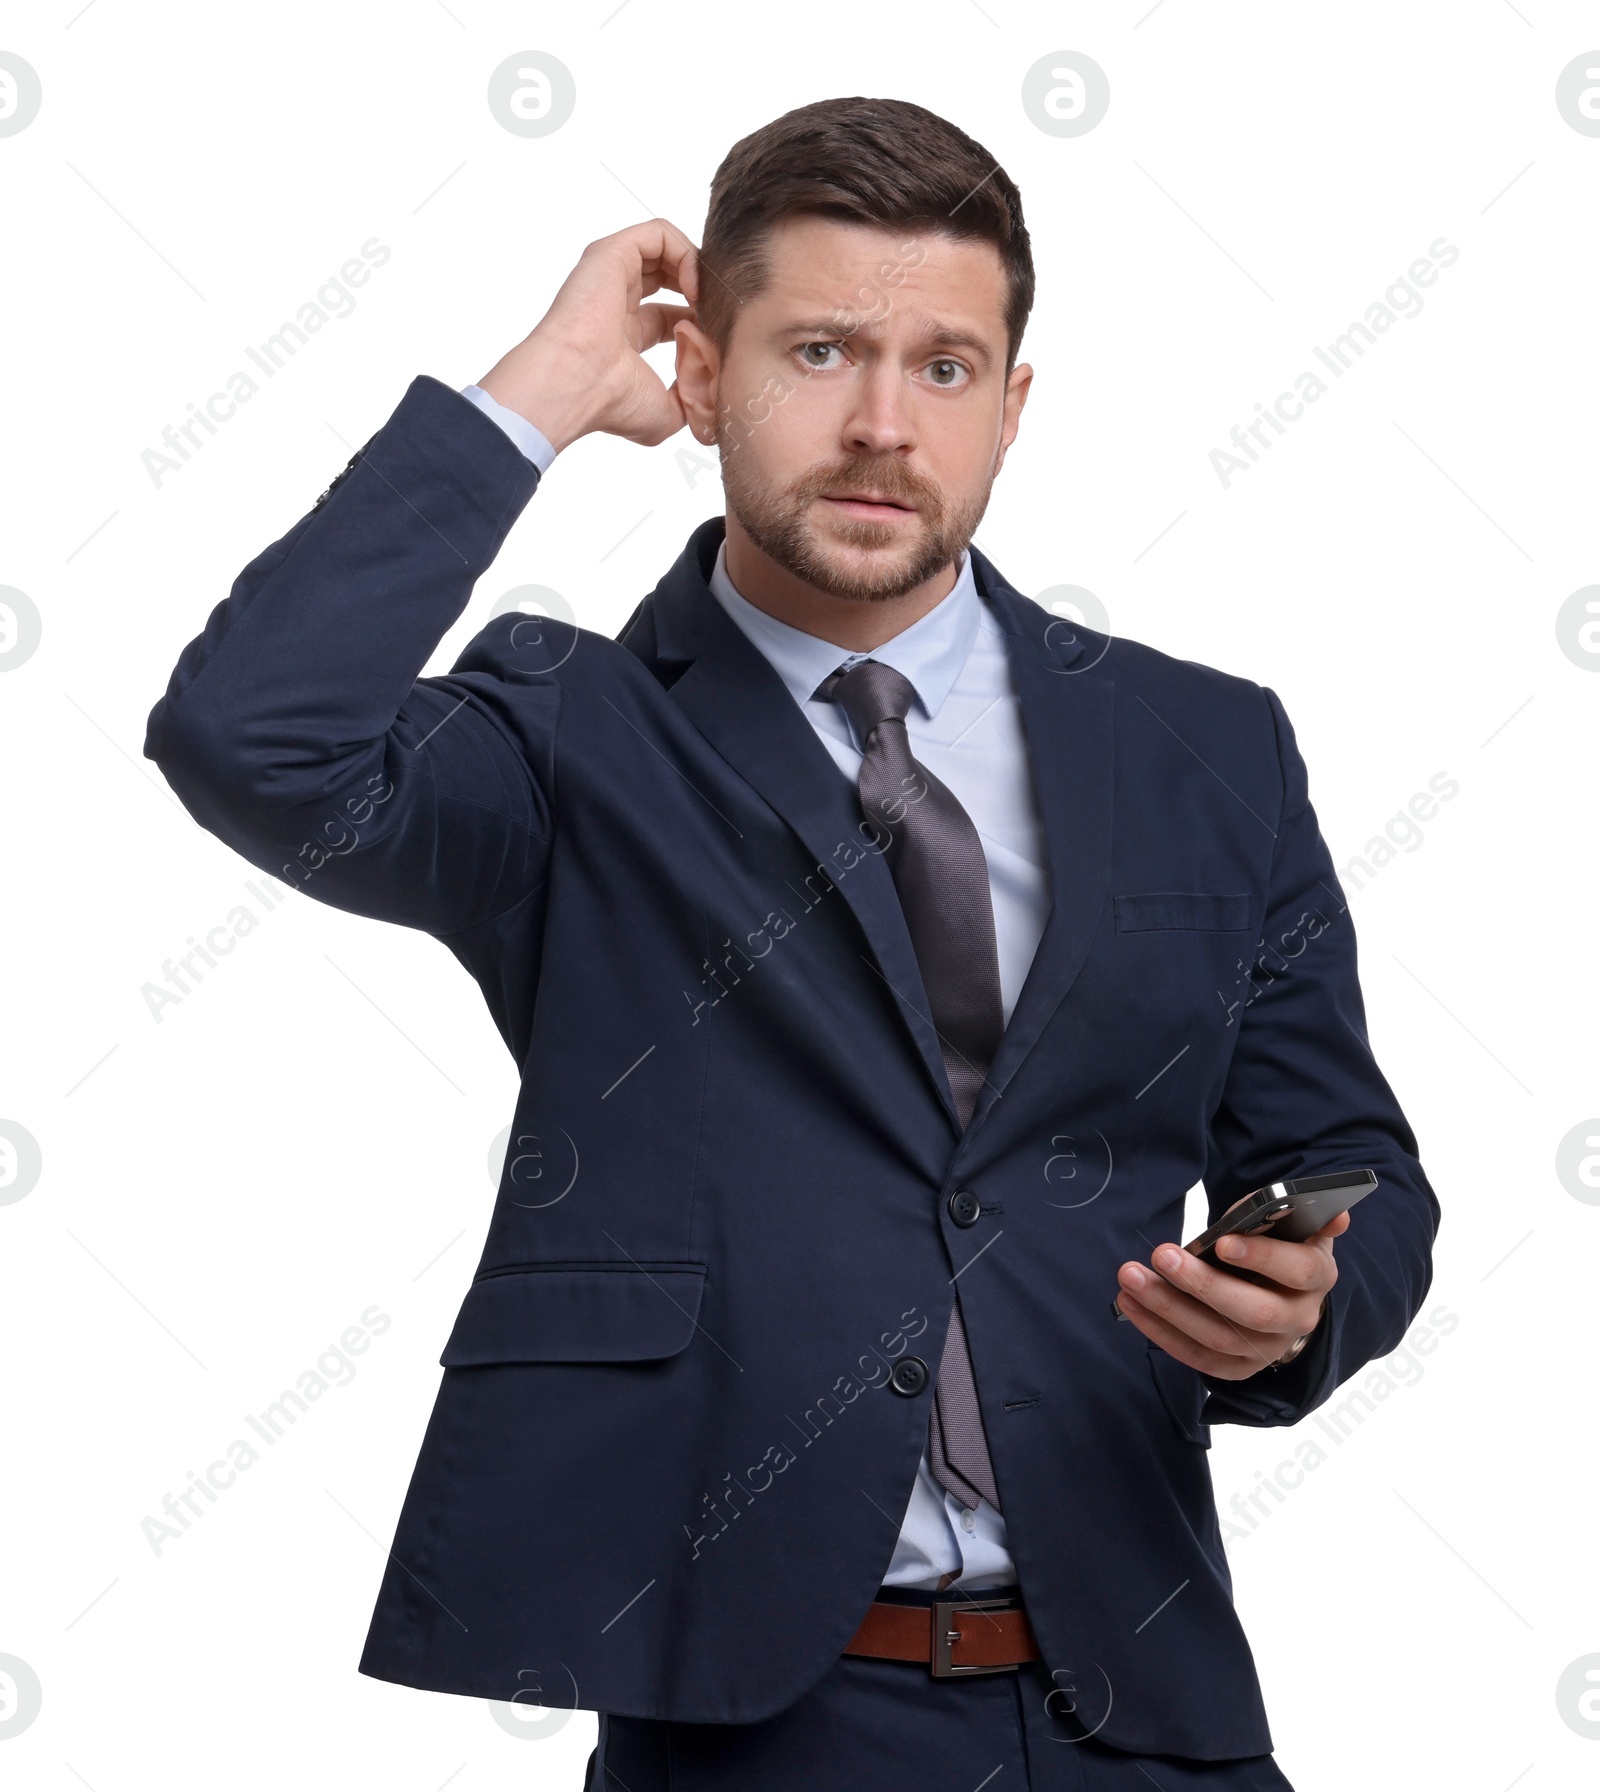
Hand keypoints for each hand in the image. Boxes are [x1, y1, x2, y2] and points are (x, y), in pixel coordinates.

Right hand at [476, 218, 699, 452]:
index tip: (718, 340)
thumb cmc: (612, 404)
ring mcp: (611, 274)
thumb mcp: (666, 414)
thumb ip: (691, 399)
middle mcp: (615, 301)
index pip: (671, 317)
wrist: (578, 386)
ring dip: (698, 270)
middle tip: (721, 313)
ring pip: (666, 251)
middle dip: (703, 291)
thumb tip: (709, 392)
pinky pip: (659, 233)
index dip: (702, 323)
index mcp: (624, 337)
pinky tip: (695, 285)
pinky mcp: (611, 252)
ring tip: (709, 298)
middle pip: (669, 278)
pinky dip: (686, 252)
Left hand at [1112, 1210, 1348, 1378]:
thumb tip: (1336, 1216)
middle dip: (1203, 1284)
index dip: (1262, 1257)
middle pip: (1253, 1311)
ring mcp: (1268, 1348)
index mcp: (1316, 1276)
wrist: (1280, 1290)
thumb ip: (1300, 1214)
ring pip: (1218, 1337)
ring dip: (1168, 1308)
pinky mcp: (1238, 1367)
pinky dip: (1160, 1332)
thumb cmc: (1278, 1244)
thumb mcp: (1293, 1223)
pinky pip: (1197, 1357)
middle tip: (1162, 1255)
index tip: (1222, 1242)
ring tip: (1130, 1277)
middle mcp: (1298, 1318)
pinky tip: (1131, 1304)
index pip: (1298, 1270)